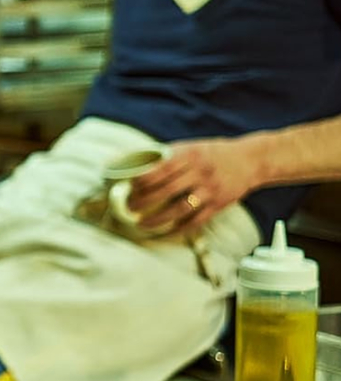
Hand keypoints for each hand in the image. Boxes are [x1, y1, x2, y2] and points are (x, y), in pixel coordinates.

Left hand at [129, 138, 263, 235]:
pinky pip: (197, 220)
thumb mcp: (191, 147)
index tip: (129, 187)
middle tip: (129, 207)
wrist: (250, 160)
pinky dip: (179, 229)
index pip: (162, 168)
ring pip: (180, 208)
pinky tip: (165, 233)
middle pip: (167, 190)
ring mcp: (210, 190)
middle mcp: (200, 173)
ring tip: (141, 224)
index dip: (144, 179)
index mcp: (191, 155)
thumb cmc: (213, 153)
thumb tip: (137, 163)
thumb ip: (168, 155)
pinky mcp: (219, 204)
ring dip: (158, 219)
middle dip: (144, 201)